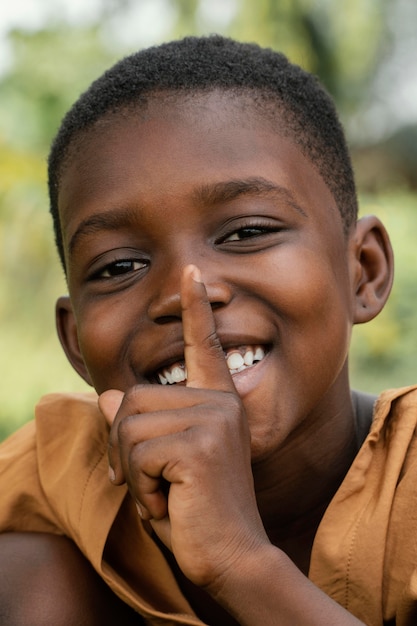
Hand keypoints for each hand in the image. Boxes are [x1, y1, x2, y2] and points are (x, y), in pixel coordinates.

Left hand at [99, 265, 268, 589]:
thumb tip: (109, 397)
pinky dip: (139, 488)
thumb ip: (140, 426)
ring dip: (131, 472)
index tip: (191, 272)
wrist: (230, 554)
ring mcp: (213, 419)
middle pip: (132, 399)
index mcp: (217, 401)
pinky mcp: (200, 444)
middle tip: (152, 483)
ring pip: (128, 426)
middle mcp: (219, 402)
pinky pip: (135, 453)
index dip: (195, 309)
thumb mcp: (161, 462)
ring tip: (164, 494)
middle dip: (123, 449)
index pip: (204, 345)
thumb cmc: (195, 508)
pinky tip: (169, 504)